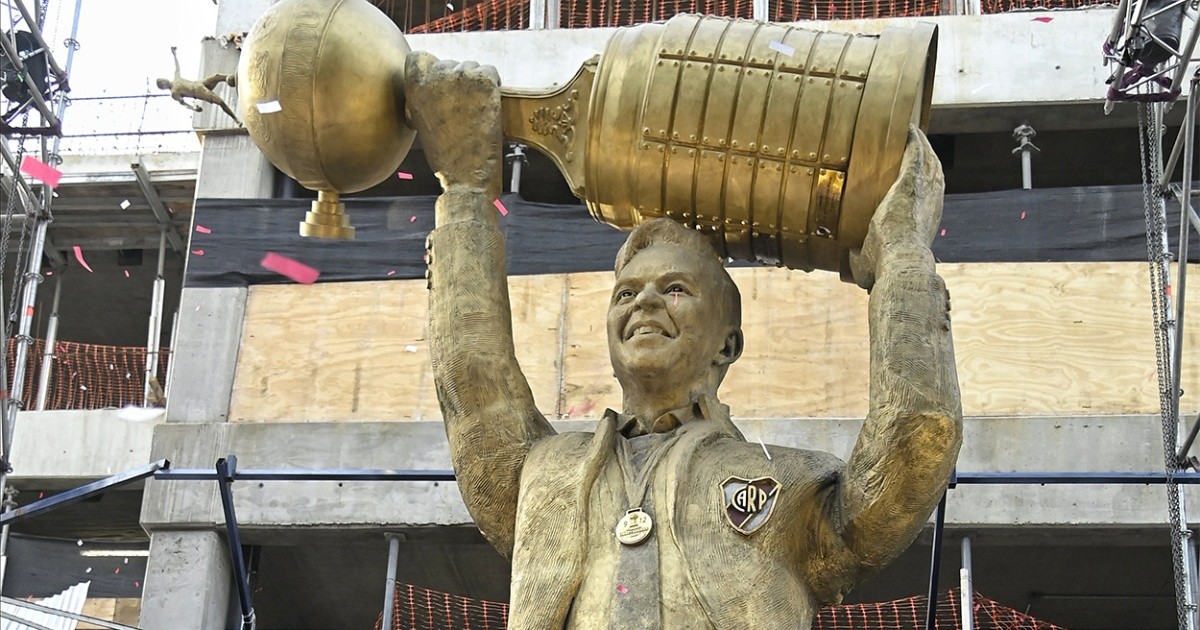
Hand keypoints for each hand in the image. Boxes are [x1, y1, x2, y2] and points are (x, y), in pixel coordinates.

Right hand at [403, 51, 502, 198]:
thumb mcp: (421, 121)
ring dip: (475, 84)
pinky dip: (493, 85)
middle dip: (457, 82)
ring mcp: (460, 75)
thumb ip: (422, 97)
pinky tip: (489, 105)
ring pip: (471, 67)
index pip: (420, 58)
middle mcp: (435, 74)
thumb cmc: (444, 154)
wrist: (467, 174)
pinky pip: (491, 72)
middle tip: (463, 108)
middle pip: (450, 63)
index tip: (442, 87)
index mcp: (414, 85)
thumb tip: (430, 82)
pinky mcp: (484, 80)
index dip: (433, 70)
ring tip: (476, 111)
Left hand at [849, 126, 943, 288]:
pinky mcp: (912, 182)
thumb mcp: (870, 262)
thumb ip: (861, 256)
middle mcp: (931, 205)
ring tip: (914, 134)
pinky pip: (916, 154)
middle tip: (918, 146)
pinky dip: (914, 141)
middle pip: (933, 175)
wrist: (900, 263)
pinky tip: (909, 128)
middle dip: (928, 160)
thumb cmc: (887, 268)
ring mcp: (924, 192)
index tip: (918, 179)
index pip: (928, 199)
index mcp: (924, 223)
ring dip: (923, 147)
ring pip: (929, 162)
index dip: (925, 187)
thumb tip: (849, 256)